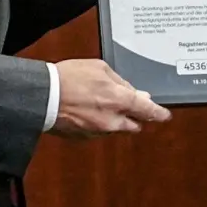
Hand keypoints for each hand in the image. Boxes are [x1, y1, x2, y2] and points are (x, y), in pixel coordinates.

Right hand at [50, 59, 170, 136]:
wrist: (42, 96)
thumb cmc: (69, 78)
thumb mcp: (100, 69)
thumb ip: (121, 82)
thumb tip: (135, 93)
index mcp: (119, 100)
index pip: (148, 111)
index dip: (158, 113)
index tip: (164, 115)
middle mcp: (112, 121)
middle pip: (134, 124)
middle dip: (134, 117)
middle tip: (128, 105)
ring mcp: (97, 132)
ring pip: (116, 128)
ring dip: (114, 119)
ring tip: (97, 101)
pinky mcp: (84, 138)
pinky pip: (98, 131)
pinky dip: (97, 123)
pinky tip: (85, 109)